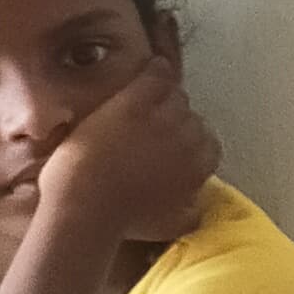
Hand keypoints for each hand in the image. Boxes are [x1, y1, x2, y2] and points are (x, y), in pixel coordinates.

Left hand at [39, 53, 220, 246]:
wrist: (85, 203)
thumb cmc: (122, 219)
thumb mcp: (169, 225)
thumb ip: (190, 211)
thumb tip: (198, 204)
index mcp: (198, 169)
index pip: (208, 145)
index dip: (190, 142)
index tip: (174, 145)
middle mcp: (189, 140)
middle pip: (192, 118)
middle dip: (177, 121)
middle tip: (155, 124)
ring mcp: (165, 118)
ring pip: (176, 95)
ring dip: (165, 97)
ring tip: (151, 98)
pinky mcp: (137, 101)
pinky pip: (158, 75)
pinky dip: (156, 70)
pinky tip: (151, 68)